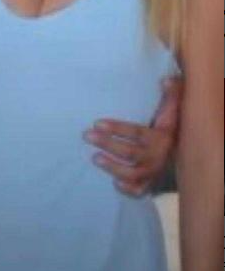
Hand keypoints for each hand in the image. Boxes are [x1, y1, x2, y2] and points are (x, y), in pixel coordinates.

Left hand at [84, 77, 181, 196]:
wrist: (183, 157)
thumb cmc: (167, 129)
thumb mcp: (170, 112)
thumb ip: (169, 95)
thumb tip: (166, 79)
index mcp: (160, 137)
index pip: (137, 133)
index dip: (118, 129)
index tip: (96, 123)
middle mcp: (157, 156)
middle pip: (131, 152)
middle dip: (108, 144)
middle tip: (87, 136)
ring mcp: (153, 172)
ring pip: (133, 172)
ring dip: (113, 166)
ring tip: (95, 158)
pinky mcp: (149, 184)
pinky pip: (139, 190)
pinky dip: (128, 189)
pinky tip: (115, 183)